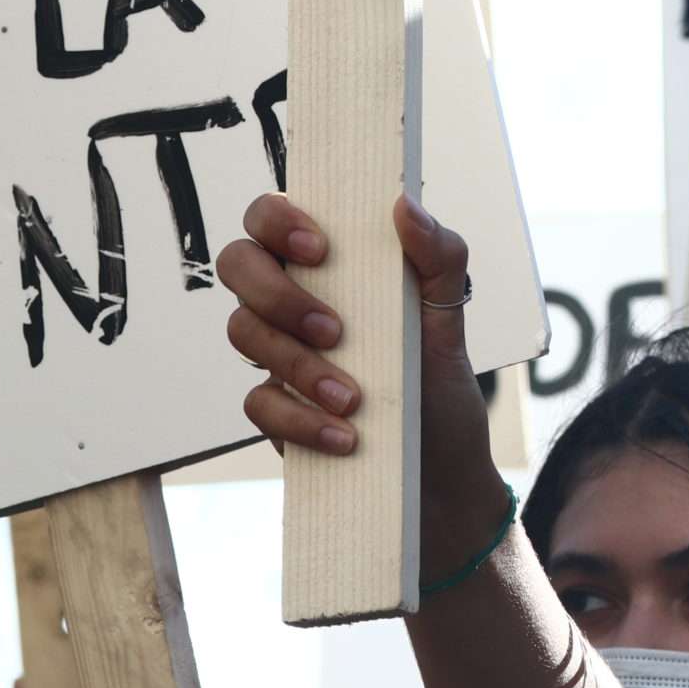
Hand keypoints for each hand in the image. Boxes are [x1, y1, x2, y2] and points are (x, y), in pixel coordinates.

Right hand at [217, 195, 508, 570]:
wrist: (439, 482)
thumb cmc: (440, 389)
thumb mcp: (450, 318)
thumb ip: (439, 255)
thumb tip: (404, 205)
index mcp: (332, 264)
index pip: (273, 214)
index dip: (279, 219)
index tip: (320, 248)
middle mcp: (294, 300)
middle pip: (237, 263)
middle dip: (279, 294)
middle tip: (335, 330)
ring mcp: (277, 355)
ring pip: (242, 331)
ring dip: (298, 364)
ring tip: (353, 398)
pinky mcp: (272, 410)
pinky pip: (257, 402)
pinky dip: (300, 419)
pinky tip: (344, 436)